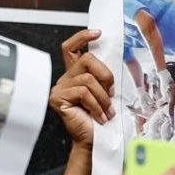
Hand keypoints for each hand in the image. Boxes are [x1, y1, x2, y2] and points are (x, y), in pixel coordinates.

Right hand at [53, 29, 114, 148]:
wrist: (95, 141)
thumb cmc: (102, 119)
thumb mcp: (106, 92)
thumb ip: (105, 76)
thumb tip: (116, 58)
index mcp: (76, 74)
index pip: (71, 47)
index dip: (82, 37)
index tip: (98, 33)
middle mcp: (65, 79)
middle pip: (86, 59)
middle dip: (106, 75)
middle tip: (111, 94)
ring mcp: (60, 88)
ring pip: (88, 79)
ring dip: (103, 97)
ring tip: (106, 111)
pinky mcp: (58, 99)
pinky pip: (83, 92)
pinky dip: (96, 105)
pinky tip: (99, 116)